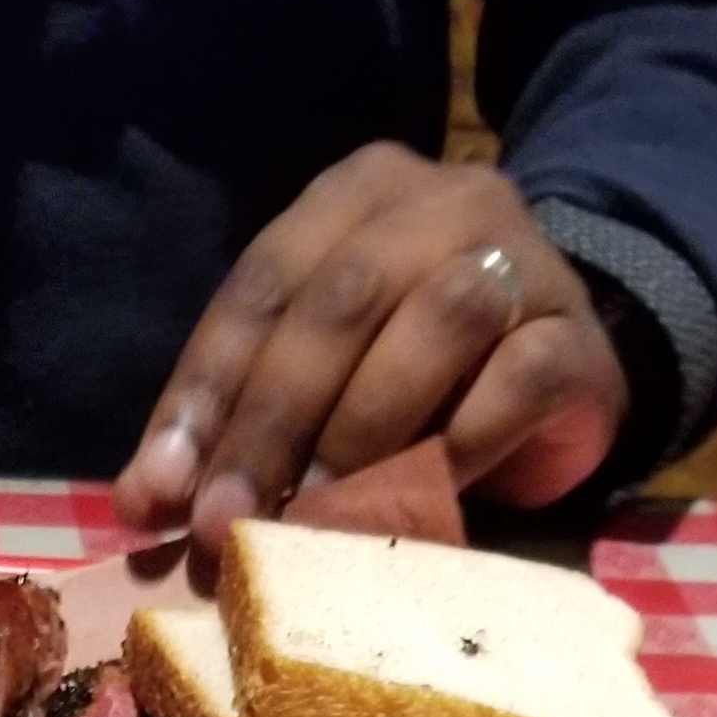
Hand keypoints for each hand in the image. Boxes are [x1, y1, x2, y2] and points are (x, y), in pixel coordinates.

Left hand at [114, 145, 628, 549]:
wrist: (559, 369)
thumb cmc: (414, 378)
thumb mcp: (314, 384)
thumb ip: (235, 423)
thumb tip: (141, 506)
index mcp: (355, 195)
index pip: (262, 284)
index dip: (205, 392)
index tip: (159, 493)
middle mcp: (441, 203)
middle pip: (344, 298)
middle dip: (273, 419)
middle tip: (227, 522)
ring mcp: (521, 257)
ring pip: (439, 319)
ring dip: (363, 428)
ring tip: (315, 515)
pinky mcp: (576, 336)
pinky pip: (517, 380)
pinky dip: (461, 443)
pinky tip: (418, 499)